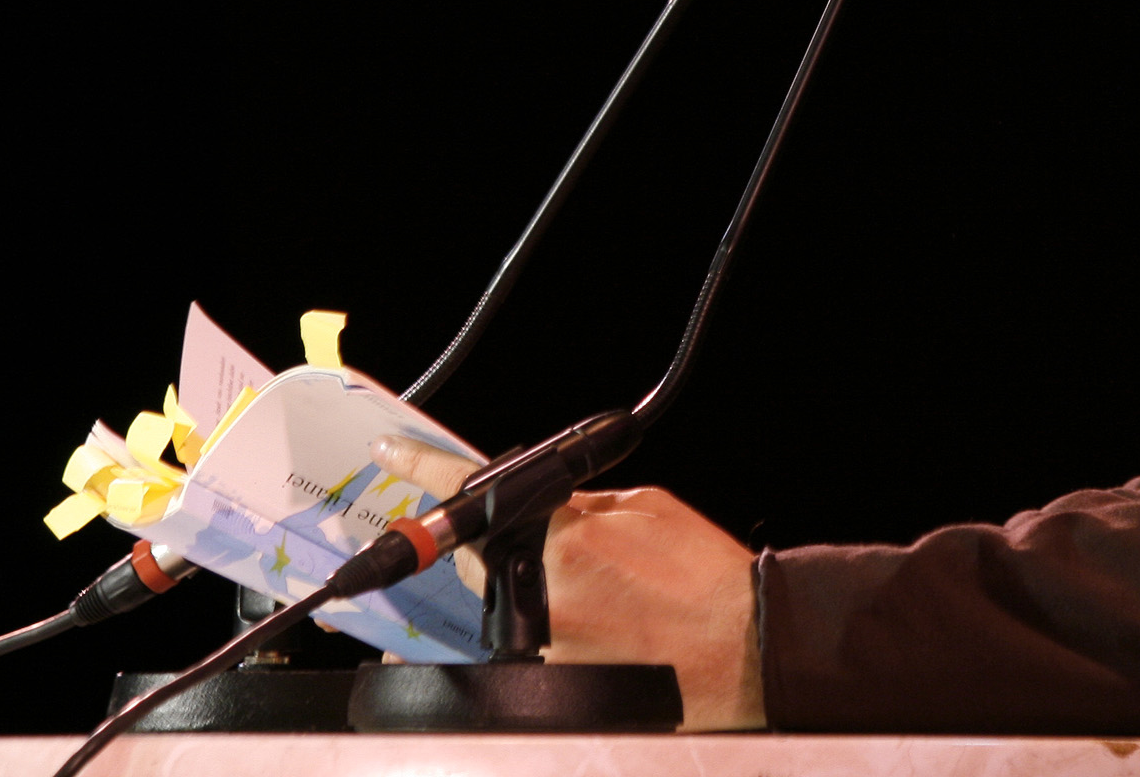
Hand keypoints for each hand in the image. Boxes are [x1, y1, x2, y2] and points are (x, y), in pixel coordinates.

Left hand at [369, 435, 764, 730]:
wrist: (747, 646)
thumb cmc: (708, 580)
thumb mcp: (647, 511)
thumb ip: (583, 507)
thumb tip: (546, 505)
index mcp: (567, 544)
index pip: (475, 499)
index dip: (426, 471)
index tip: (392, 453)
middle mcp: (545, 600)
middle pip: (485, 565)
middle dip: (512, 554)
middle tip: (573, 560)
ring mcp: (545, 651)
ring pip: (508, 611)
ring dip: (541, 600)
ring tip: (613, 603)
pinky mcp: (555, 687)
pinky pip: (531, 650)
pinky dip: (560, 636)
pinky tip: (611, 634)